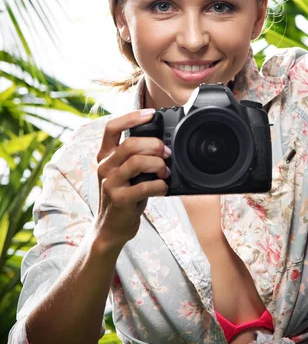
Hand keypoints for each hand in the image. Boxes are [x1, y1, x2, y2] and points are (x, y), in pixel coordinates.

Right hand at [95, 110, 169, 250]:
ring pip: (137, 162)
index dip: (132, 117)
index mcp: (105, 156)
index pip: (112, 127)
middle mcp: (104, 167)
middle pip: (130, 144)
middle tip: (167, 153)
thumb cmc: (124, 196)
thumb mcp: (124, 173)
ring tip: (165, 172)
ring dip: (158, 165)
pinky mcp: (119, 199)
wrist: (110, 229)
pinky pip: (143, 186)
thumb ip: (135, 156)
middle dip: (154, 145)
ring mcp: (109, 183)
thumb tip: (162, 143)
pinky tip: (162, 188)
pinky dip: (159, 185)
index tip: (151, 114)